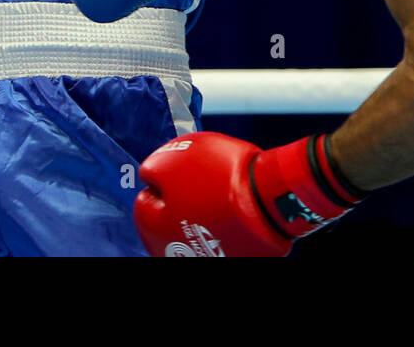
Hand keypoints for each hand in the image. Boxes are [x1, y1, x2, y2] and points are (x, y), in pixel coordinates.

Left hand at [136, 132, 362, 256]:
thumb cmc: (223, 173)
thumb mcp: (179, 154)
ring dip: (199, 218)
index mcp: (154, 227)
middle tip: (199, 185)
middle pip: (166, 223)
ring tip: (219, 198)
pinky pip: (219, 242)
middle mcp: (172, 251)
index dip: (161, 182)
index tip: (178, 173)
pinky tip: (233, 214)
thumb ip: (155, 167)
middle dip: (177, 204)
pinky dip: (223, 230)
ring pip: (191, 234)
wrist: (268, 197)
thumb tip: (149, 176)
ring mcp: (201, 258)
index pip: (145, 204)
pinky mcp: (230, 259)